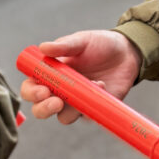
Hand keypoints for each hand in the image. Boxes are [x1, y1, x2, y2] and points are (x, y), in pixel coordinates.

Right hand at [19, 30, 142, 124]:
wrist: (127, 53)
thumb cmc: (100, 44)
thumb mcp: (82, 41)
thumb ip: (63, 46)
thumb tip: (43, 47)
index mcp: (51, 74)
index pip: (31, 87)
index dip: (31, 92)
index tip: (43, 90)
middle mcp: (60, 91)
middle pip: (41, 109)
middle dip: (44, 109)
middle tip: (57, 102)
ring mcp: (76, 102)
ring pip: (63, 118)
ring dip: (73, 108)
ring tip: (92, 84)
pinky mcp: (94, 109)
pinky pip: (88, 117)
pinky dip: (93, 105)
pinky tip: (102, 86)